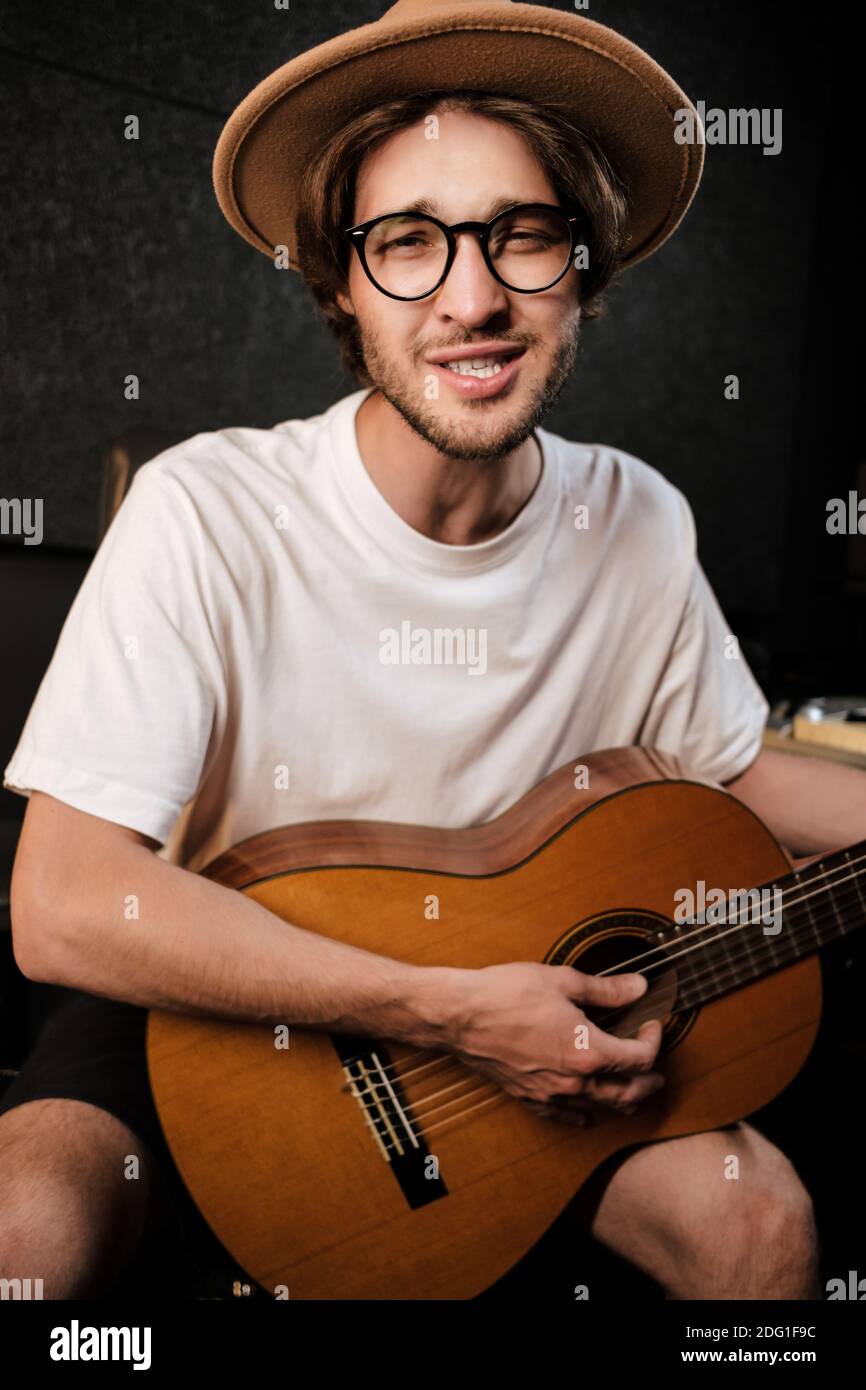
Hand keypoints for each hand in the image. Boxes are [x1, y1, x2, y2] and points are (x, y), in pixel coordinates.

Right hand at [445, 962, 664, 1124]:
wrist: (461, 1016)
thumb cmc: (506, 994)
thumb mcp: (563, 981)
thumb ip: (606, 990)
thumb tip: (638, 986)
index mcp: (589, 1052)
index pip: (639, 1058)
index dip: (653, 1040)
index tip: (651, 1024)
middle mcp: (575, 1081)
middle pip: (628, 1094)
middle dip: (649, 1081)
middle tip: (657, 1070)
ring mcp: (552, 1094)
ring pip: (601, 1109)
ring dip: (624, 1100)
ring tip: (633, 1089)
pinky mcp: (530, 1098)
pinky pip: (565, 1117)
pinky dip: (583, 1115)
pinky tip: (587, 1112)